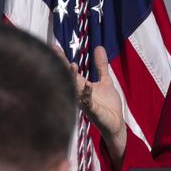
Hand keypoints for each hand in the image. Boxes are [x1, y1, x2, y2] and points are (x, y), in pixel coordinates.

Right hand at [58, 44, 126, 162]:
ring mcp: (85, 102)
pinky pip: (88, 102)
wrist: (116, 123)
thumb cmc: (108, 105)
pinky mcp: (93, 111)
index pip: (69, 71)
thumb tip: (99, 47)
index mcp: (81, 86)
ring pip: (75, 89)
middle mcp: (80, 94)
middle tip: (54, 52)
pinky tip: (88, 84)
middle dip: (62, 65)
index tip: (54, 46)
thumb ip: (101, 66)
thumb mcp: (105, 81)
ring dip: (73, 78)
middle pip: (68, 78)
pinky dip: (87, 93)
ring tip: (71, 64)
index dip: (62, 59)